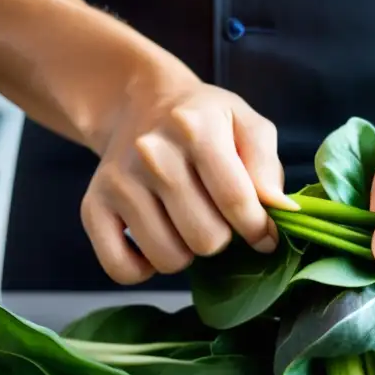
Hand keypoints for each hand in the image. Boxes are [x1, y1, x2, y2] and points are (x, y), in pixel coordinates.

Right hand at [81, 55, 296, 283]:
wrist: (141, 105)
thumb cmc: (205, 122)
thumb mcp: (247, 125)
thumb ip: (267, 167)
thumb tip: (281, 211)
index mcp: (195, 128)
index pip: (236, 201)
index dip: (258, 229)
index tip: (263, 233)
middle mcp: (151, 154)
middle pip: (206, 238)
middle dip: (222, 238)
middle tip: (216, 217)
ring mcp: (119, 182)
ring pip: (169, 258)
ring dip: (187, 252)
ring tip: (187, 223)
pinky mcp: (93, 206)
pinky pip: (121, 270)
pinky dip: (144, 268)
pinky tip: (157, 240)